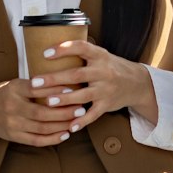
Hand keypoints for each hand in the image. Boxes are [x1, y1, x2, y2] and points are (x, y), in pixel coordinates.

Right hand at [0, 78, 84, 146]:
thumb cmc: (5, 94)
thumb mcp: (16, 83)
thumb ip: (36, 84)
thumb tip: (65, 81)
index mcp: (13, 89)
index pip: (36, 89)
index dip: (55, 91)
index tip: (73, 91)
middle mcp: (12, 107)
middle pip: (42, 112)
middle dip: (64, 112)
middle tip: (81, 108)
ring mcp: (12, 124)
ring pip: (42, 128)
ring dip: (62, 125)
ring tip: (77, 121)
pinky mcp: (14, 136)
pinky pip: (36, 140)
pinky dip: (53, 139)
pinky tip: (65, 134)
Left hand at [29, 36, 160, 133]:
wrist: (137, 83)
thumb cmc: (111, 67)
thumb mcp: (101, 55)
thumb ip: (82, 53)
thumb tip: (52, 45)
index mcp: (99, 56)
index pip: (81, 48)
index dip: (64, 49)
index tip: (45, 53)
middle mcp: (103, 71)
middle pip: (76, 74)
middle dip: (54, 79)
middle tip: (35, 82)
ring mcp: (106, 89)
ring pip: (83, 95)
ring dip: (64, 99)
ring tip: (48, 102)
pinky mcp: (107, 104)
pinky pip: (93, 114)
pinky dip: (82, 121)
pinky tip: (70, 126)